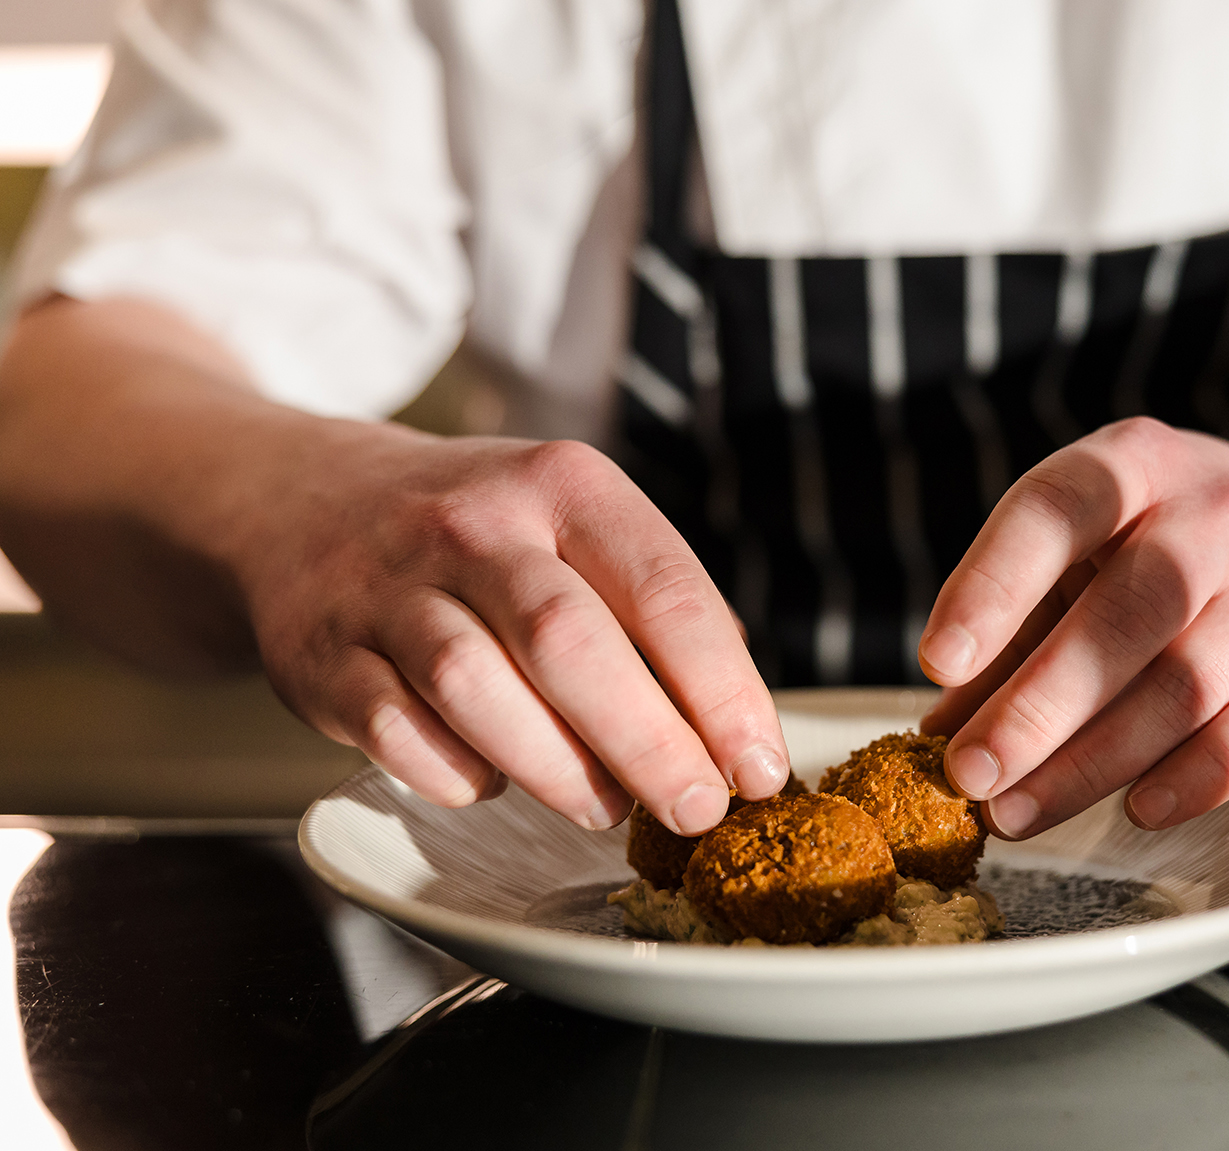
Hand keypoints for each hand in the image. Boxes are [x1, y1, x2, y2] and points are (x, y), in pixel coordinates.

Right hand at [233, 425, 788, 833]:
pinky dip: (454, 773)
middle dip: (648, 743)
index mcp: (562, 485)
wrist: (303, 501)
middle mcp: (472, 523)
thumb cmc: (481, 535)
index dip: (721, 691)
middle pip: (570, 642)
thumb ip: (654, 605)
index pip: (663, 588)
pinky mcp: (320, 655)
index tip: (758, 768)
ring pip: (475, 688)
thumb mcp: (574, 522)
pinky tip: (490, 780)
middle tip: (696, 810)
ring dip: (555, 768)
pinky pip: (394, 732)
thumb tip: (738, 723)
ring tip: (603, 805)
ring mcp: (384, 586)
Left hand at [916, 417, 1228, 838]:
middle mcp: (1215, 513)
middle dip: (1034, 707)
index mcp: (1134, 464)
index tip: (936, 663)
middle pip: (1123, 617)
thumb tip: (942, 732)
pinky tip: (1136, 810)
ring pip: (1185, 684)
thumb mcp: (1089, 552)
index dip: (990, 587)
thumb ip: (1015, 631)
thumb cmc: (1170, 548)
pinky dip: (1197, 778)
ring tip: (1017, 812)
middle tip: (967, 774)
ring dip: (1092, 761)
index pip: (1054, 511)